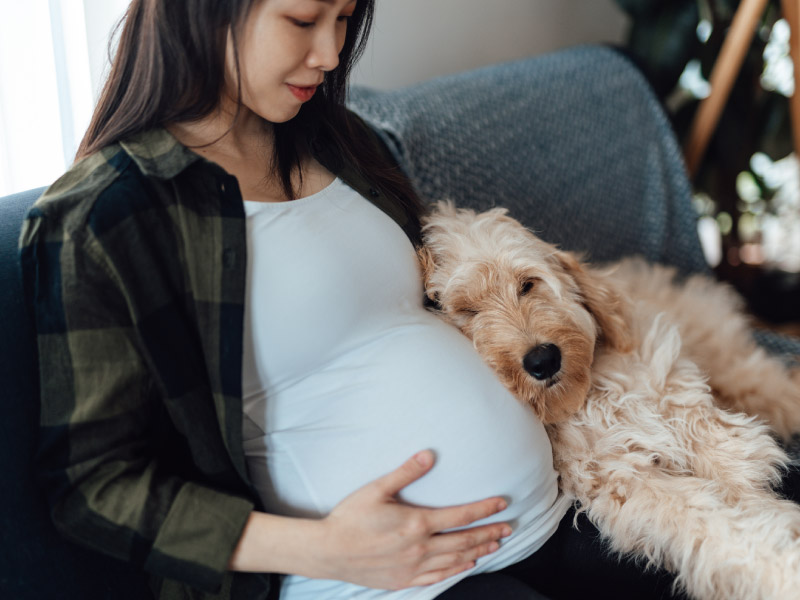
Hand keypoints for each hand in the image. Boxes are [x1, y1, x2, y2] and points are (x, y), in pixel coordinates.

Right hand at [311, 450, 511, 589]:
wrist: (329, 551)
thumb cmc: (351, 517)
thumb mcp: (377, 489)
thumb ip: (406, 472)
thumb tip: (429, 454)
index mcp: (416, 523)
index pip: (460, 515)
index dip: (484, 509)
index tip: (502, 504)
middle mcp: (420, 547)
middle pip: (464, 540)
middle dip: (489, 533)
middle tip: (508, 528)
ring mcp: (413, 567)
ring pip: (455, 560)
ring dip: (477, 552)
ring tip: (494, 546)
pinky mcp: (404, 580)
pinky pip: (438, 577)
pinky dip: (456, 571)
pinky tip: (466, 565)